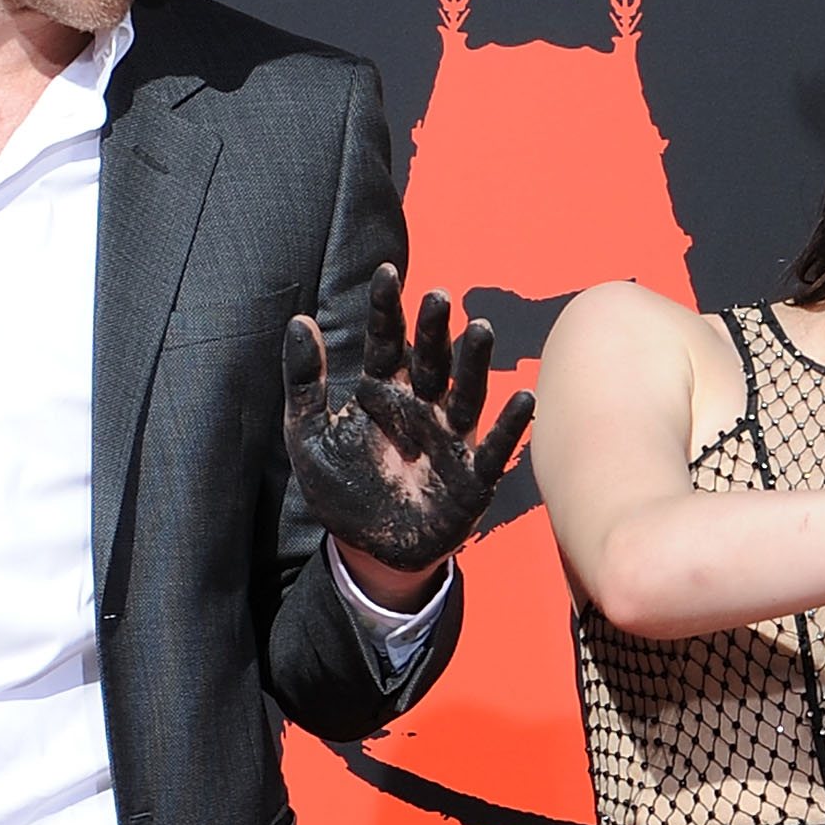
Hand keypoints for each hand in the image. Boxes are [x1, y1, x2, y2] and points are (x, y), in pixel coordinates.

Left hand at [284, 268, 531, 583]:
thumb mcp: (308, 437)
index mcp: (382, 391)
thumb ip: (304, 383)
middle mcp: (421, 407)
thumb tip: (299, 321)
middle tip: (438, 297)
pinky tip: (526, 399)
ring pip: (466, 394)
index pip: (385, 341)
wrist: (372, 552)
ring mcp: (450, 439)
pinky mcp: (473, 476)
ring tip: (481, 330)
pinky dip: (510, 426)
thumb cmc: (343, 491)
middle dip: (434, 331)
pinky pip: (495, 448)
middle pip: (430, 361)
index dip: (386, 309)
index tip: (387, 272)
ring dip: (475, 364)